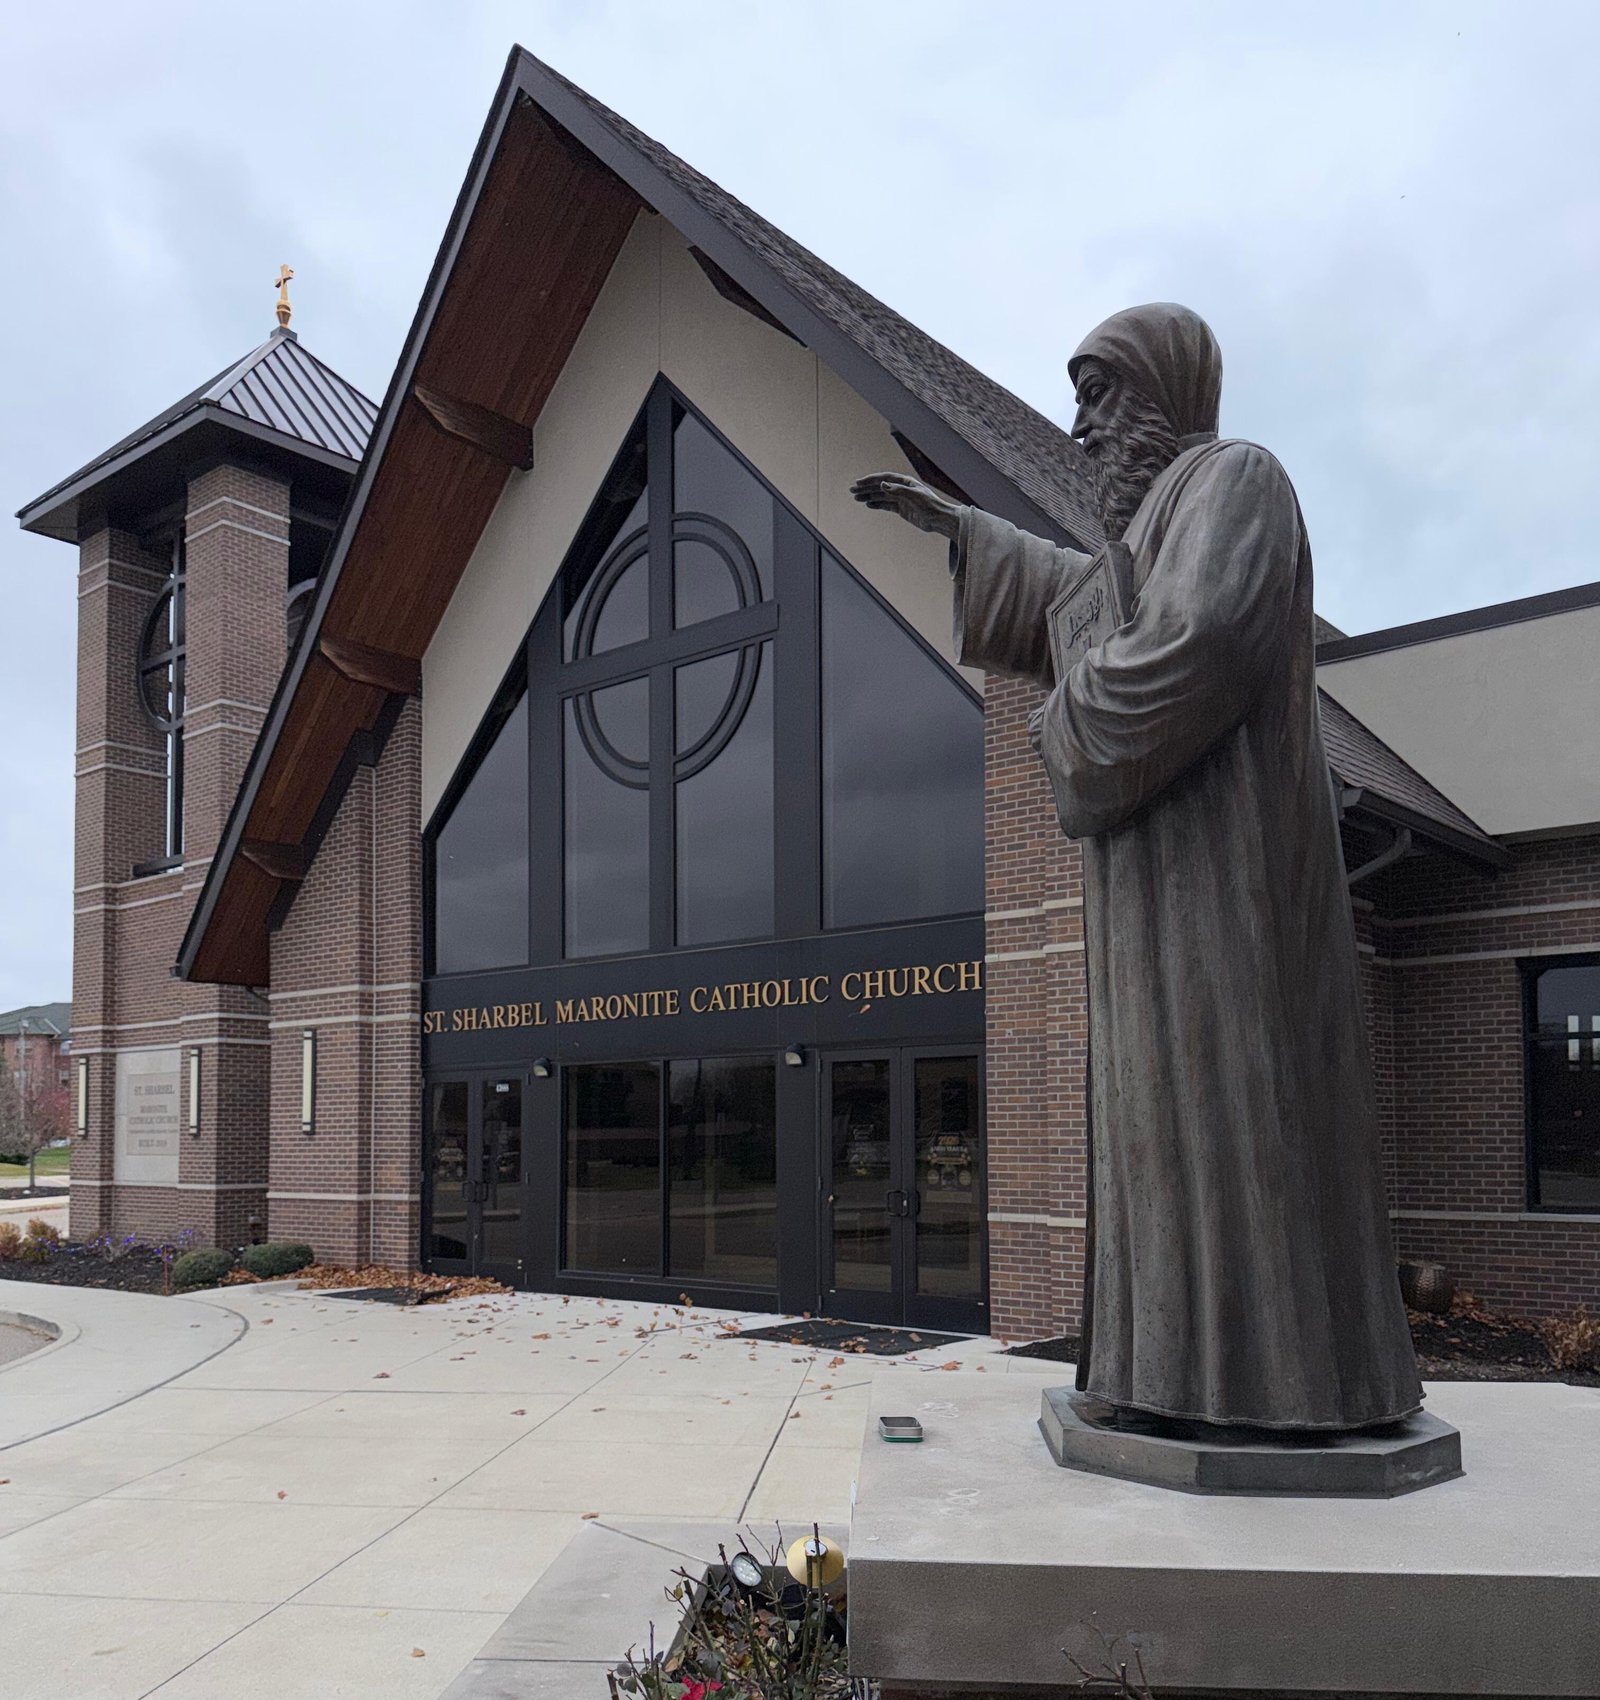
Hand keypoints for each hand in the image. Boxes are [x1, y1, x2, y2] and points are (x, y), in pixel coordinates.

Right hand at [850, 472, 964, 539]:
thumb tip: (882, 484)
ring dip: (869, 496)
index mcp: (905, 482)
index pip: (884, 479)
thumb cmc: (930, 505)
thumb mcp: (913, 496)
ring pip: (881, 496)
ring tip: (857, 498)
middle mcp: (902, 488)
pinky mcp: (902, 509)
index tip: (858, 483)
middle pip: (880, 486)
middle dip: (866, 488)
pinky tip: (868, 504)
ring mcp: (901, 499)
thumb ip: (897, 490)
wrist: (939, 519)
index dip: (870, 480)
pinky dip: (877, 504)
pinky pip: (886, 505)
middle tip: (852, 491)